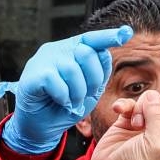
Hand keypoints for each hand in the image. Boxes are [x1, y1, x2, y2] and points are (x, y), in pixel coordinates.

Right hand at [0, 26, 133, 154]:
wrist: (42, 126)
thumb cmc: (66, 106)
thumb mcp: (90, 91)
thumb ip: (99, 74)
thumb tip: (105, 53)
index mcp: (73, 51)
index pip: (93, 38)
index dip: (109, 36)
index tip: (126, 33)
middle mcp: (58, 50)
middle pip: (87, 53)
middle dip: (93, 80)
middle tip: (84, 95)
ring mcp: (43, 60)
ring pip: (72, 69)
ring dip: (77, 93)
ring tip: (72, 102)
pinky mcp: (32, 74)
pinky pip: (56, 82)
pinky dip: (63, 97)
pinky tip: (60, 102)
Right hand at [80, 57, 159, 159]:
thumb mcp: (155, 146)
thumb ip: (157, 119)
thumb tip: (152, 97)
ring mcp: (147, 120)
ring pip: (150, 97)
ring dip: (141, 107)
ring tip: (135, 125)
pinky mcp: (128, 118)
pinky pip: (130, 102)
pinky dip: (125, 105)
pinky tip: (120, 112)